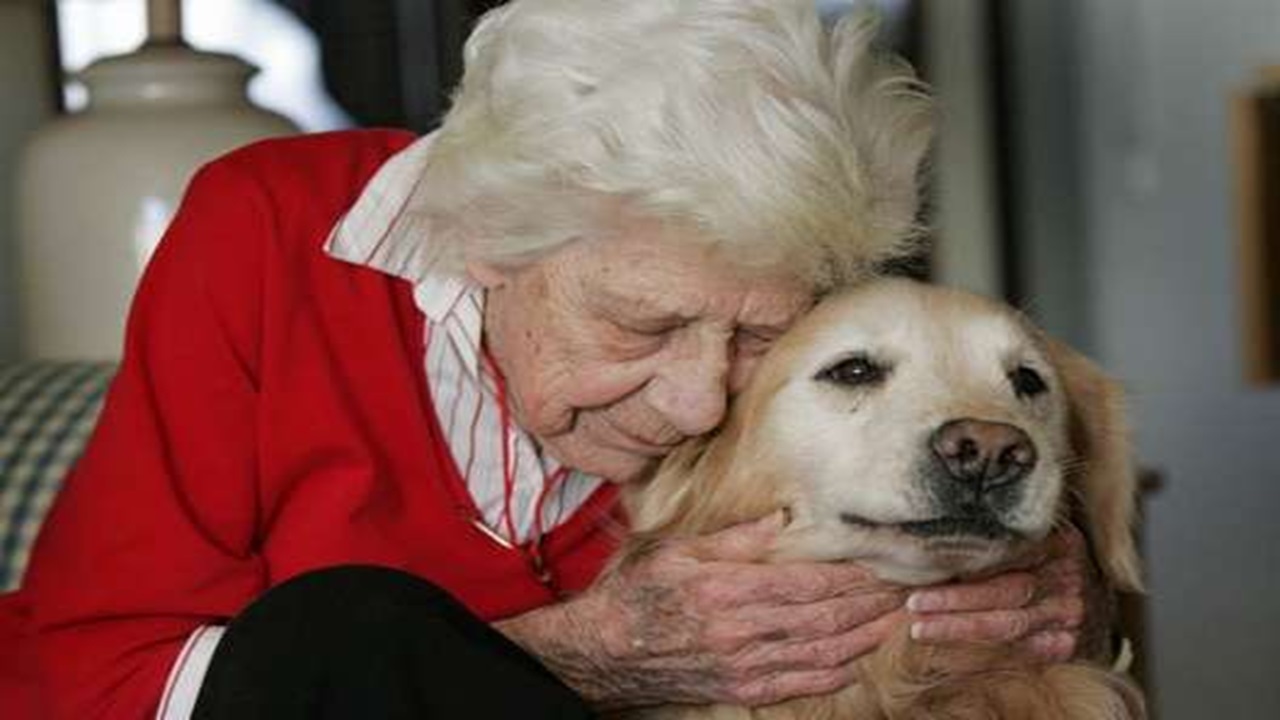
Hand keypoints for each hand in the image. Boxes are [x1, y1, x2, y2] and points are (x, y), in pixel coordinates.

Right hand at [496, 512, 906, 708]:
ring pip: (820, 653)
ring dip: (863, 638)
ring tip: (894, 620)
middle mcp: (740, 630)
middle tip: (903, 589)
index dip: (851, 576)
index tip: (881, 564)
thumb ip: (733, 538)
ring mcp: (743, 664)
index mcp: (727, 588)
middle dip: (870, 604)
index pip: (808, 583)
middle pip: (824, 618)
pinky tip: (855, 659)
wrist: (604, 651)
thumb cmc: (638, 594)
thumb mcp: (676, 551)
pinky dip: (833, 673)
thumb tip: (782, 518)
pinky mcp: (740, 688)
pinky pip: (798, 684)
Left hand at [904, 524, 1114, 662]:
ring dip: (960, 628)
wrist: (1098, 606)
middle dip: (955, 599)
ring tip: (920, 629)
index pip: (1007, 550)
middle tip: (913, 603)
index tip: (925, 564)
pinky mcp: (1067, 646)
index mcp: (1059, 542)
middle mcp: (1068, 577)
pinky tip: (950, 654)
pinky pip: (1019, 652)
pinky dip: (982, 653)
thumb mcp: (1039, 539)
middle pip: (1005, 588)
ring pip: (1008, 624)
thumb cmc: (1051, 566)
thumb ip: (1002, 538)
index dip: (965, 560)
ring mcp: (1071, 614)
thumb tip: (934, 532)